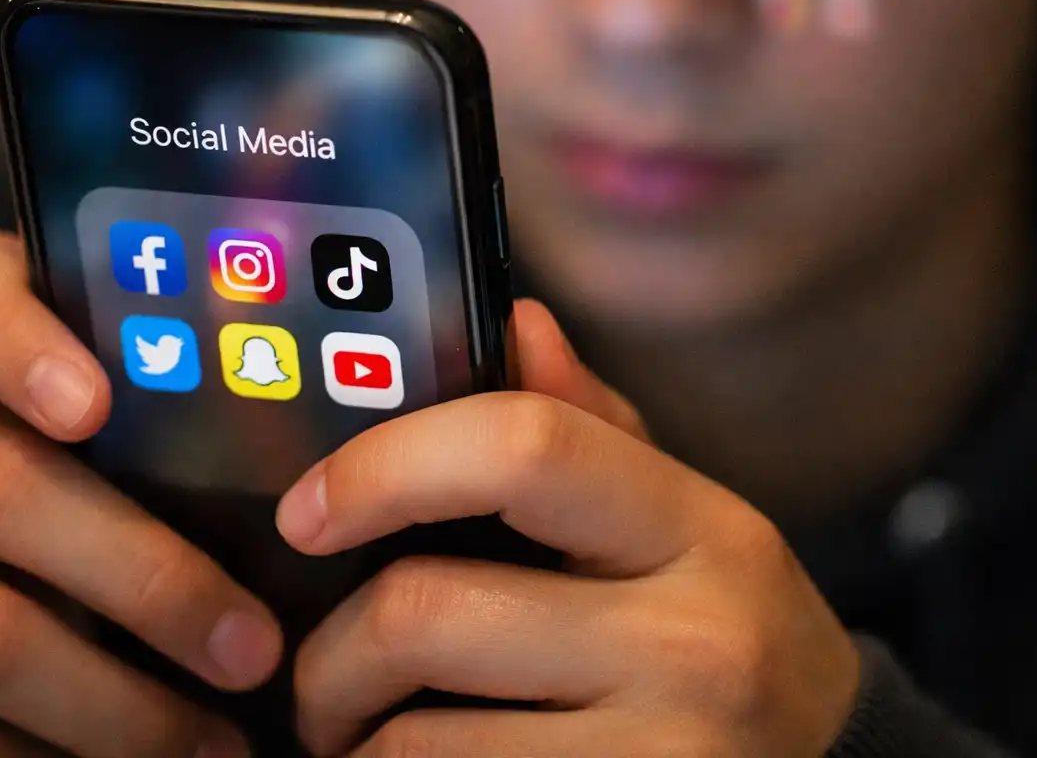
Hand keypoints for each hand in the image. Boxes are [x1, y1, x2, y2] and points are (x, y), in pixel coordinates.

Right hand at [0, 231, 277, 757]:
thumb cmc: (25, 528)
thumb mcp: (77, 464)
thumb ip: (151, 442)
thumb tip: (309, 496)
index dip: (20, 338)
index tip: (96, 400)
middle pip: (5, 490)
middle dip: (151, 582)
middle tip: (254, 650)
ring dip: (119, 706)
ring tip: (212, 744)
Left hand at [276, 301, 860, 756]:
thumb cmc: (728, 637)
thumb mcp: (685, 526)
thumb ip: (593, 428)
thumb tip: (518, 322)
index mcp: (700, 529)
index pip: (523, 446)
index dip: (384, 466)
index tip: (308, 509)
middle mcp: (696, 643)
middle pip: (425, 612)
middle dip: (331, 657)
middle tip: (325, 674)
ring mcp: (663, 754)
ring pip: (412, 741)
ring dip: (354, 743)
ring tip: (366, 738)